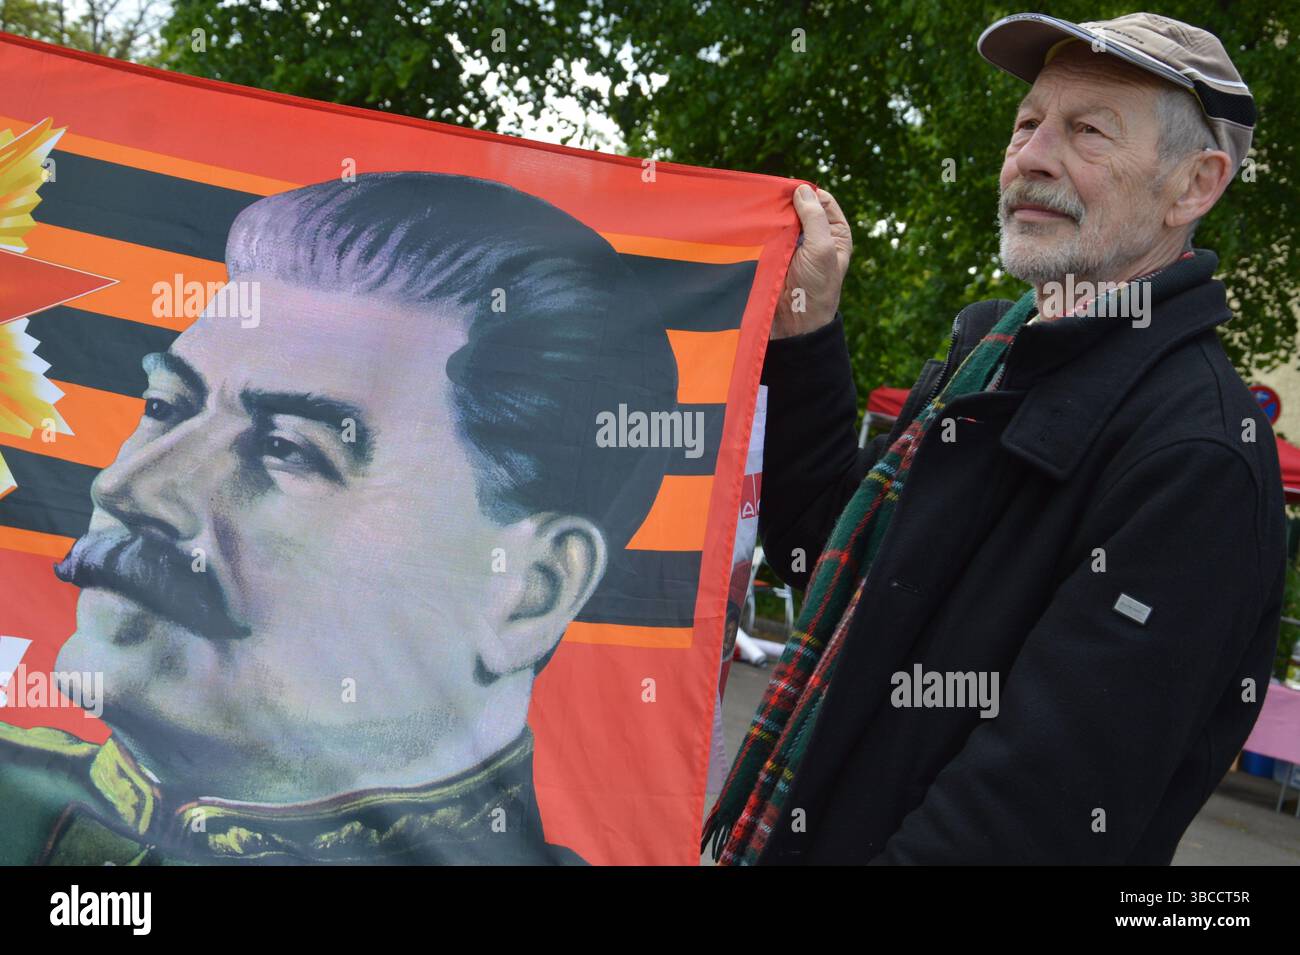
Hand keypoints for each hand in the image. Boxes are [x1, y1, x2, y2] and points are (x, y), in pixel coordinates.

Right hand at [772, 184, 852, 339]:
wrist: (794, 323)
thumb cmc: (816, 288)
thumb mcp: (823, 249)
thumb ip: (815, 218)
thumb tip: (802, 189)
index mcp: (835, 232)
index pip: (821, 200)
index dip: (807, 193)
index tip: (789, 192)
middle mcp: (815, 236)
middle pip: (799, 207)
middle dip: (786, 202)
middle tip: (770, 198)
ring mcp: (793, 245)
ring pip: (781, 219)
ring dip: (771, 214)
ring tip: (759, 209)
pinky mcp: (774, 254)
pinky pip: (767, 234)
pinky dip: (760, 227)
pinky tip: (751, 223)